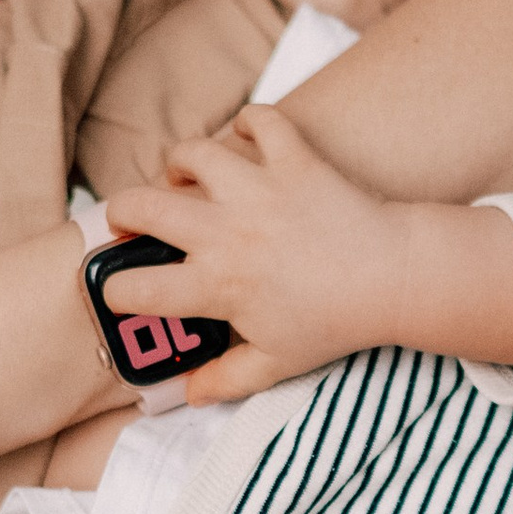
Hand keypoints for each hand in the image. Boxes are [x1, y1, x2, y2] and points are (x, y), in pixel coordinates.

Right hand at [100, 106, 512, 394]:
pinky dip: (249, 123)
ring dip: (180, 163)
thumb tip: (188, 393)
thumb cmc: (336, 324)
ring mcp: (258, 190)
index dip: (116, 291)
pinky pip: (259, 121)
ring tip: (186, 178)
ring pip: (191, 153)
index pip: (134, 288)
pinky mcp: (293, 160)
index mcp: (215, 286)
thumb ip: (225, 379)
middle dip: (122, 212)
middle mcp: (226, 233)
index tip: (124, 289)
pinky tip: (246, 140)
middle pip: (139, 206)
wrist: (396, 279)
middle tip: (134, 220)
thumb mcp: (277, 364)